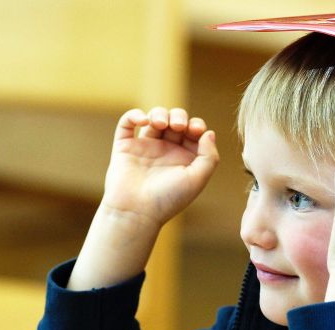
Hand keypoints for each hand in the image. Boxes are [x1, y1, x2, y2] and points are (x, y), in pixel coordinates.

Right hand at [67, 108, 217, 290]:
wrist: (136, 211)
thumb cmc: (168, 199)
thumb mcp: (197, 179)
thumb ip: (209, 156)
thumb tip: (208, 133)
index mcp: (184, 158)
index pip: (193, 132)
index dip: (196, 125)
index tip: (195, 130)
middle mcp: (165, 151)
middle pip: (175, 120)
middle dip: (179, 116)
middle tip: (178, 126)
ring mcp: (145, 147)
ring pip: (154, 118)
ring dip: (159, 113)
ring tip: (161, 123)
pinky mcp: (125, 147)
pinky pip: (127, 124)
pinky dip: (134, 115)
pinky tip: (143, 120)